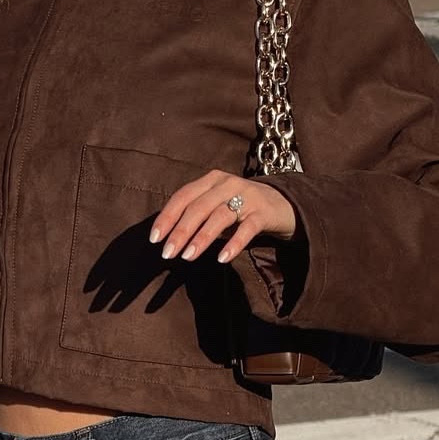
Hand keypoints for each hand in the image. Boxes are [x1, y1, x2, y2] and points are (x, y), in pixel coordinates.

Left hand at [151, 170, 296, 265]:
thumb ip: (197, 216)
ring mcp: (247, 196)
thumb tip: (167, 238)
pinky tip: (222, 259)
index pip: (183, 196)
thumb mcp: (217, 206)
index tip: (155, 239)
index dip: (167, 217)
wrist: (283, 204)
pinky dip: (234, 244)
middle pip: (198, 207)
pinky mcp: (263, 213)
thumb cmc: (241, 209)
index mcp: (211, 180)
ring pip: (219, 216)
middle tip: (167, 254)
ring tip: (188, 257)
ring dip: (201, 238)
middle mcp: (227, 184)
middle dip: (180, 231)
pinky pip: (247, 229)